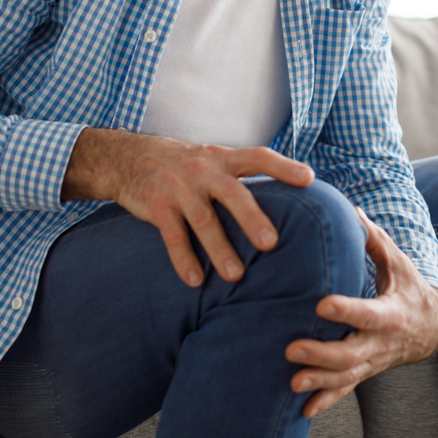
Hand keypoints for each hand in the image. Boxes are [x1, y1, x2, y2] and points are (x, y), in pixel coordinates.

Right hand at [62, 128, 313, 286]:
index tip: (310, 179)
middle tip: (271, 244)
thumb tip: (285, 201)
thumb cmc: (184, 165)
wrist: (128, 157)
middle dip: (251, 218)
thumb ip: (240, 177)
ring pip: (203, 220)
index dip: (284, 166)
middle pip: (232, 193)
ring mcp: (179, 187)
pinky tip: (195, 281)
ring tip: (236, 276)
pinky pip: (172, 235)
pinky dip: (184, 259)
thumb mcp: (212, 159)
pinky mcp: (156, 204)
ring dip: (220, 249)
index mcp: (223, 158)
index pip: (258, 157)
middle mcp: (203, 169)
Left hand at [285, 207, 437, 417]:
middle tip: (292, 349)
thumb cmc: (409, 289)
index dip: (347, 310)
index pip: (367, 312)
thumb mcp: (399, 264)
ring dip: (320, 381)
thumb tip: (351, 210)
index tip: (322, 304)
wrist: (432, 328)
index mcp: (391, 313)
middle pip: (352, 353)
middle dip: (322, 354)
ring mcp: (373, 361)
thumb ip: (375, 240)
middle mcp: (381, 342)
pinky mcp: (365, 371)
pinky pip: (346, 390)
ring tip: (293, 381)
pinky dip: (326, 401)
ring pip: (347, 376)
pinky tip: (304, 410)